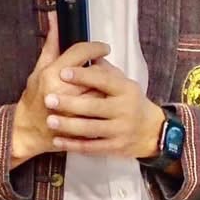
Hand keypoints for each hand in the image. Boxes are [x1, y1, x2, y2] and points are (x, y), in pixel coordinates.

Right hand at [11, 13, 110, 166]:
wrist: (28, 131)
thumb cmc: (32, 98)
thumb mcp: (38, 70)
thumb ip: (51, 45)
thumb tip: (55, 18)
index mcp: (52, 74)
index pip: (81, 53)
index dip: (96, 47)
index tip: (104, 48)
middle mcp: (64, 91)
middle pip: (96, 71)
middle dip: (103, 67)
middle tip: (106, 66)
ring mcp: (74, 110)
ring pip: (102, 91)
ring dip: (107, 86)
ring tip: (105, 84)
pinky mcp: (82, 125)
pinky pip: (102, 110)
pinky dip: (105, 102)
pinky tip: (103, 100)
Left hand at [43, 57, 164, 157]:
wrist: (151, 131)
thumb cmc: (130, 102)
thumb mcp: (123, 83)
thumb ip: (104, 70)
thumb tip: (86, 52)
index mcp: (126, 89)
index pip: (103, 80)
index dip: (83, 76)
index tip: (63, 72)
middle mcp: (124, 109)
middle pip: (94, 106)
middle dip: (70, 103)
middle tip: (49, 99)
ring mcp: (120, 130)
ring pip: (91, 128)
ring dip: (69, 125)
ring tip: (50, 120)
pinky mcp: (115, 147)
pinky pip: (91, 147)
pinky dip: (73, 145)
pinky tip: (58, 140)